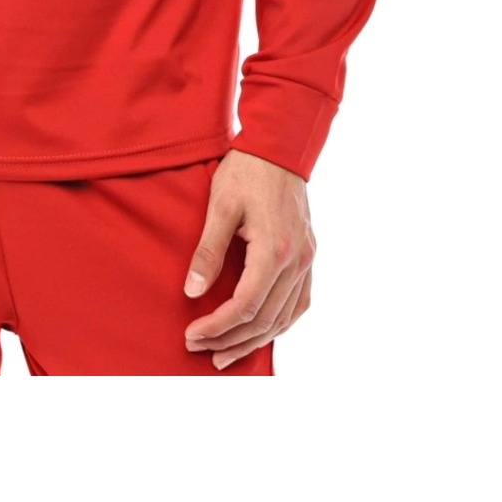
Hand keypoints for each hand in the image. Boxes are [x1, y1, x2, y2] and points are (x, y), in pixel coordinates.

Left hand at [183, 148, 314, 368]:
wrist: (279, 148)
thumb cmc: (246, 172)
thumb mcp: (219, 207)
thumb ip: (207, 252)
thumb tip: (193, 293)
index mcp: (274, 250)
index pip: (245, 306)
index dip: (217, 327)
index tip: (192, 335)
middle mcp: (297, 261)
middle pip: (265, 319)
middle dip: (231, 340)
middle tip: (202, 350)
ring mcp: (307, 259)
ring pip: (285, 317)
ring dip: (255, 340)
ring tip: (226, 354)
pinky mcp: (309, 255)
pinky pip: (300, 302)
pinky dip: (280, 323)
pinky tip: (262, 331)